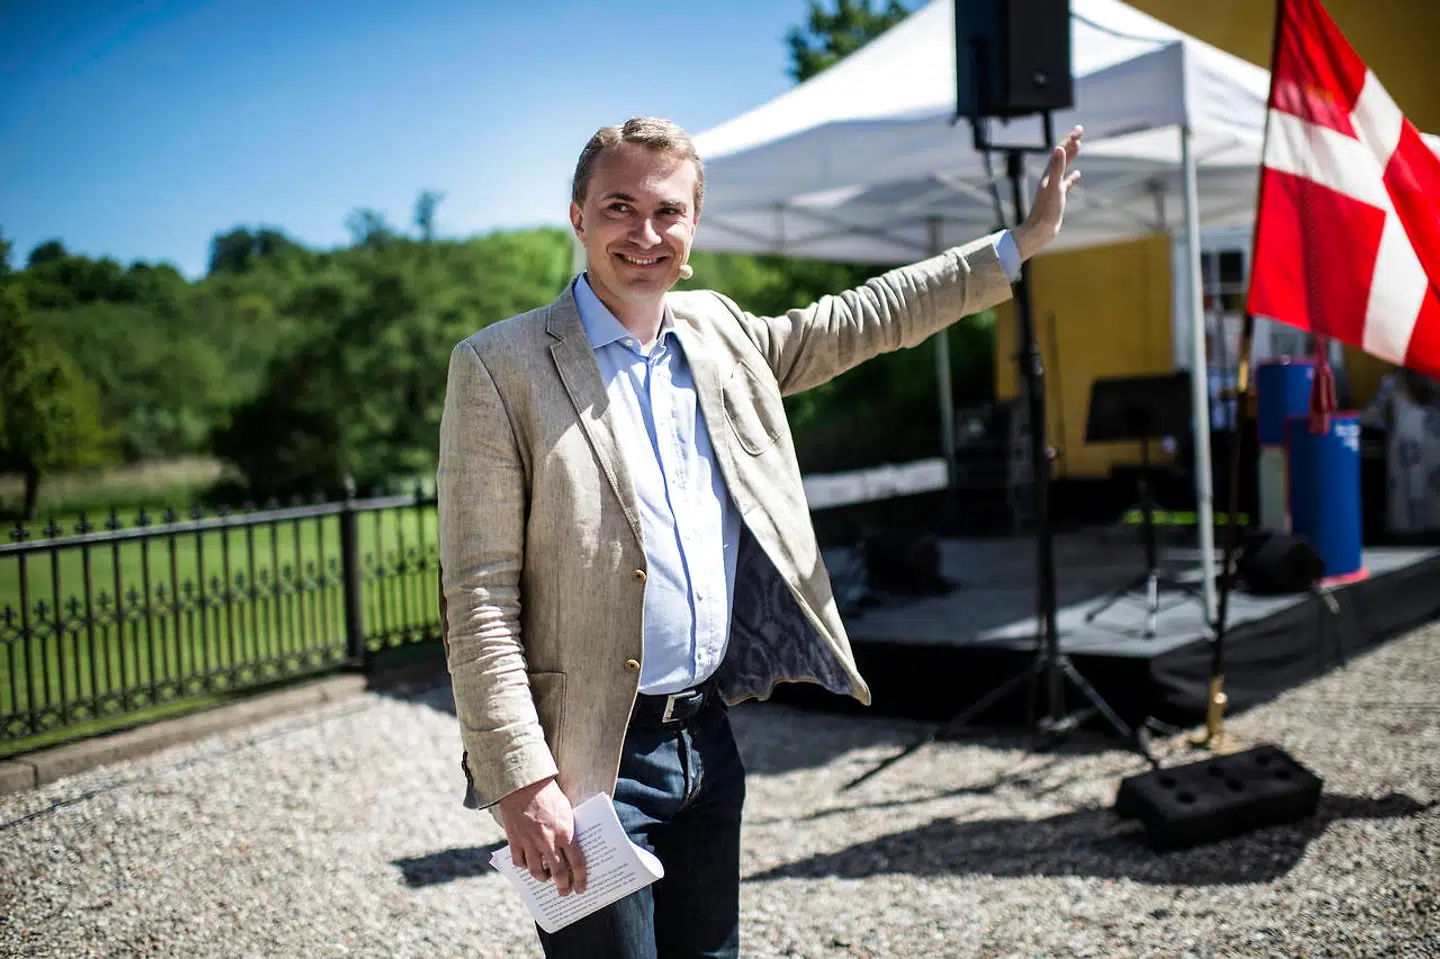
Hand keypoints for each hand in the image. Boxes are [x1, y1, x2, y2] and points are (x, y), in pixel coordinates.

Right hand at [497, 777, 587, 895]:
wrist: (524, 783)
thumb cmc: (549, 794)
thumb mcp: (566, 811)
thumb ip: (568, 830)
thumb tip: (573, 849)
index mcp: (566, 833)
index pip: (577, 864)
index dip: (580, 879)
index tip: (580, 889)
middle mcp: (549, 841)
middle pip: (558, 873)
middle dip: (562, 887)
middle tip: (564, 893)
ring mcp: (530, 842)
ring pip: (536, 872)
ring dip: (542, 878)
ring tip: (544, 878)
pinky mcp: (515, 840)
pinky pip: (519, 861)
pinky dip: (523, 865)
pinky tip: (527, 864)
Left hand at [1014, 125, 1082, 261]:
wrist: (1039, 231)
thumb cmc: (1046, 211)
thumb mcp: (1054, 186)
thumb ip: (1057, 167)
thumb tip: (1059, 147)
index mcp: (1049, 174)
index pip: (1060, 151)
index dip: (1070, 139)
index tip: (1080, 129)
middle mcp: (1050, 178)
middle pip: (1061, 156)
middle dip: (1071, 143)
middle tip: (1080, 131)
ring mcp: (1054, 188)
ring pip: (1063, 167)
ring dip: (1071, 156)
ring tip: (1078, 146)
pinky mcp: (1057, 198)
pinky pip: (1066, 184)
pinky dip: (1072, 178)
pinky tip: (1078, 175)